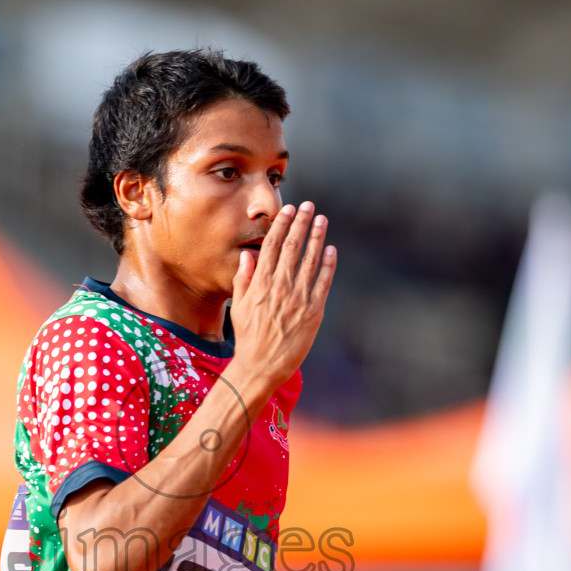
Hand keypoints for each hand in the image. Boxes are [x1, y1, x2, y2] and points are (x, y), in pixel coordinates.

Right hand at [229, 202, 336, 395]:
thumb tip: (247, 255)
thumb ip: (243, 279)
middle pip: (293, 247)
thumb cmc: (248, 337)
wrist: (261, 365)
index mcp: (261, 283)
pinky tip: (330, 250)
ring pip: (310, 260)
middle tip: (308, 206)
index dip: (282, 225)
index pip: (272, 246)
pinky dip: (327, 264)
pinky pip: (323, 282)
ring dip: (317, 237)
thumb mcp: (240, 306)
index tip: (288, 209)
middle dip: (301, 223)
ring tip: (322, 220)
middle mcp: (280, 286)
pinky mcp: (313, 311)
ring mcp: (298, 298)